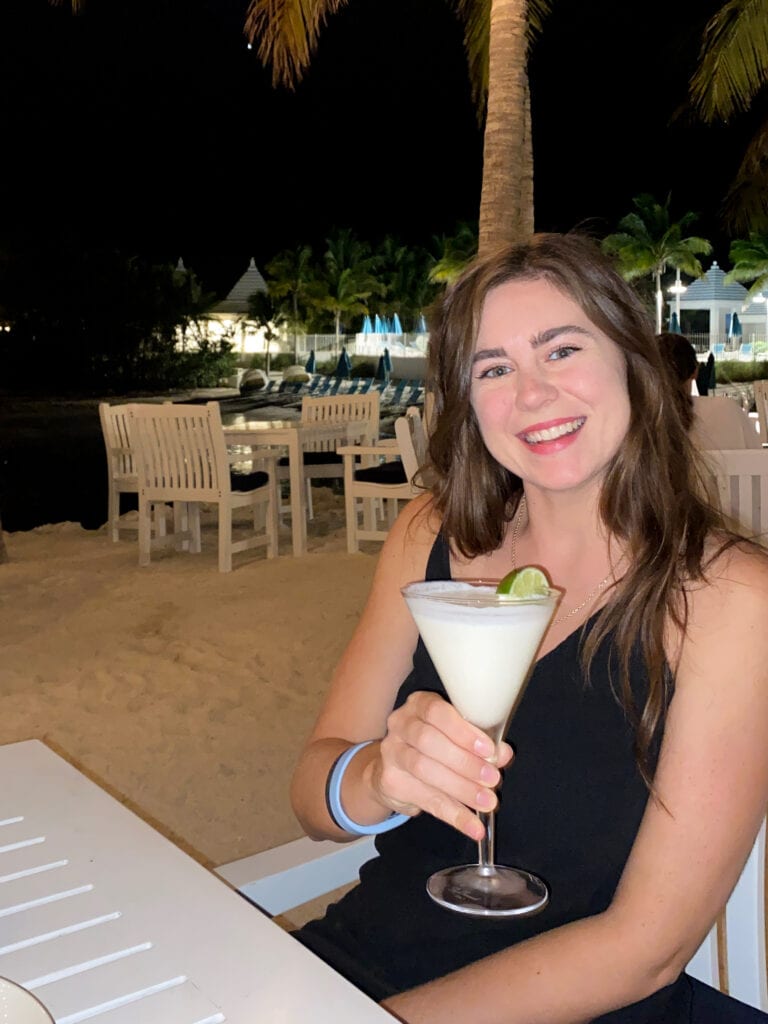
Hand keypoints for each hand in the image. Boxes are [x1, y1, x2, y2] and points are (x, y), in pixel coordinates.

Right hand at [372, 691, 513, 841]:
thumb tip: (503, 754)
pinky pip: (426, 800)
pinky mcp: (391, 782)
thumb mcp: (456, 736)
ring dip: (461, 789)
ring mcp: (392, 752)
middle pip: (429, 742)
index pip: (437, 712)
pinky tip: (472, 826)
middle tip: (493, 779)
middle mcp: (401, 724)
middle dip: (465, 763)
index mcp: (420, 704)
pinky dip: (453, 815)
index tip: (488, 751)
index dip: (463, 731)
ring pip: (425, 770)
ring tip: (487, 802)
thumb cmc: (434, 745)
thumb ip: (480, 743)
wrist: (391, 768)